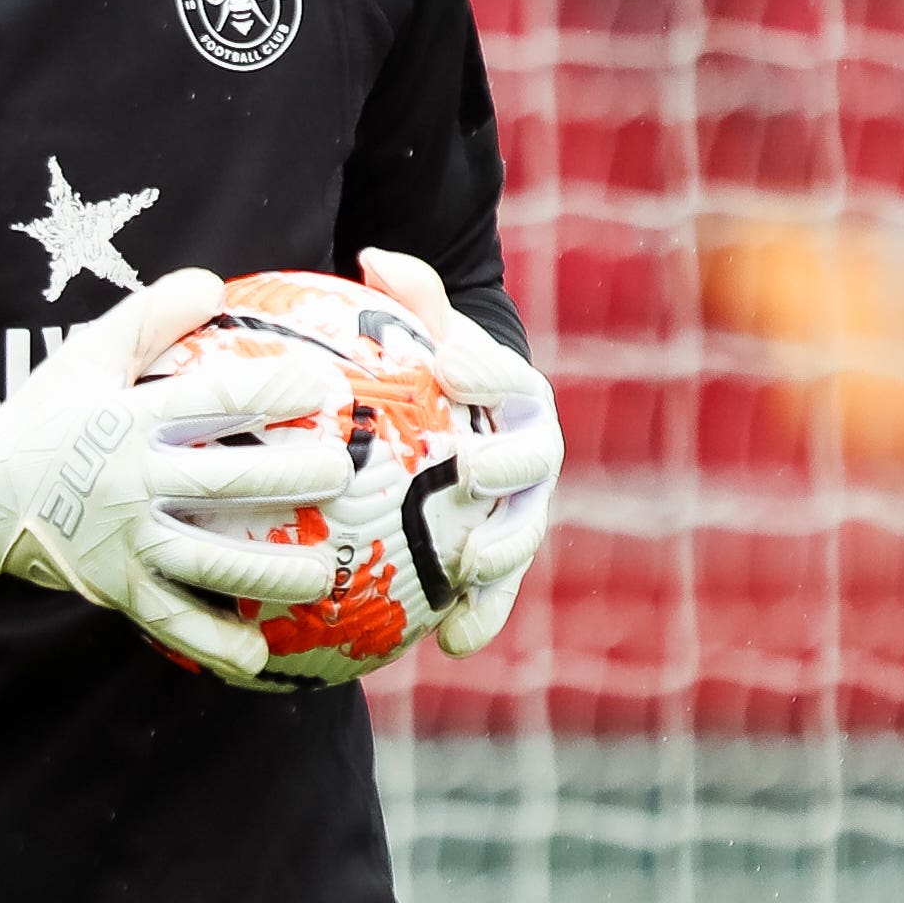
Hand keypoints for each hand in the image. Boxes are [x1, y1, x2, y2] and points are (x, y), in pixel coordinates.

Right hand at [0, 269, 353, 683]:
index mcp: (128, 418)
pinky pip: (171, 620)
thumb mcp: (88, 353)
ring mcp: (123, 540)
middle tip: (341, 473)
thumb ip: (151, 316)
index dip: (268, 389)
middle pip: (220, 483)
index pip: (208, 400)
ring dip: (270, 572)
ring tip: (326, 575)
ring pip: (207, 561)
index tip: (323, 385)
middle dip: (287, 478)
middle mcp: (130, 480)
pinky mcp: (116, 587)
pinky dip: (213, 643)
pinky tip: (258, 657)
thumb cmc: (48, 414)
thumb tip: (213, 281)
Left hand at [358, 248, 561, 656]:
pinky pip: (499, 592)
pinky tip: (451, 646)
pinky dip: (483, 616)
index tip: (448, 365)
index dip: (484, 368)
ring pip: (523, 531)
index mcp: (514, 393)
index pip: (507, 376)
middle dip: (507, 463)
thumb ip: (407, 299)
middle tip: (470, 467)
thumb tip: (373, 256)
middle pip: (531, 458)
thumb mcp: (421, 333)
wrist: (463, 429)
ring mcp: (524, 509)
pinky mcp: (506, 559)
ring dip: (503, 551)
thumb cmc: (433, 374)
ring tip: (469, 567)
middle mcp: (530, 451)